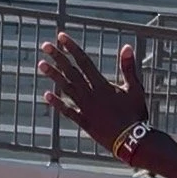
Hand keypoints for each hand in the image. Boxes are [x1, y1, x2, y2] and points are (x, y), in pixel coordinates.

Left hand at [38, 33, 148, 150]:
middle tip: (45, 46)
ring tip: (41, 65)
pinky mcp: (84, 123)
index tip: (61, 37)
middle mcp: (91, 95)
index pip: (84, 62)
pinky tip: (46, 95)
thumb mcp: (135, 89)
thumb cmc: (136, 115)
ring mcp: (85, 109)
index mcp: (103, 85)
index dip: (72, 48)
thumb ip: (129, 67)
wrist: (132, 140)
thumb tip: (126, 47)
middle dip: (58, 58)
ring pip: (66, 89)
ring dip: (53, 76)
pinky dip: (57, 103)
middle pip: (71, 72)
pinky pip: (67, 111)